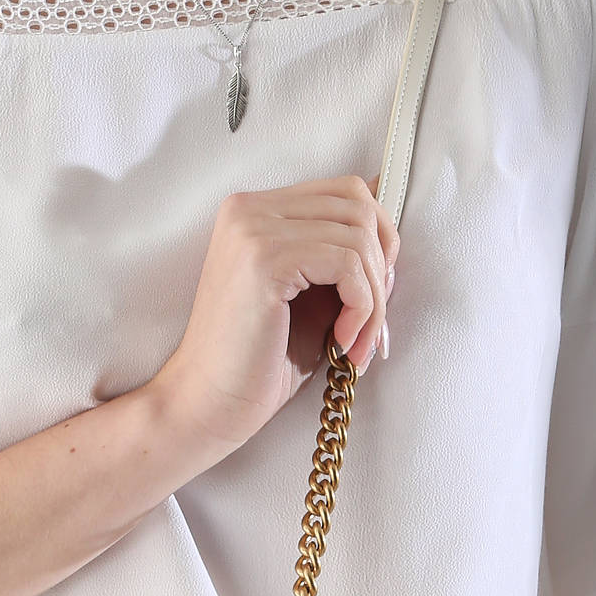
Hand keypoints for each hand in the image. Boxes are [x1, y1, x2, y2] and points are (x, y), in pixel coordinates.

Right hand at [147, 172, 397, 457]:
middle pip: (358, 205)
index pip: (346, 191)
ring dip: (374, 299)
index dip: (378, 239)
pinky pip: (347, 265)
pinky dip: (362, 308)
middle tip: (373, 321)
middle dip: (382, 267)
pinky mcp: (264, 260)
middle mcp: (249, 208)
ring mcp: (253, 230)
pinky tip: (343, 342)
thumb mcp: (310, 296)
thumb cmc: (258, 361)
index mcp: (255, 210)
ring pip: (358, 238)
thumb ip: (340, 258)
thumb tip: (389, 225)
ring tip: (357, 342)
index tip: (375, 293)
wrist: (207, 403)